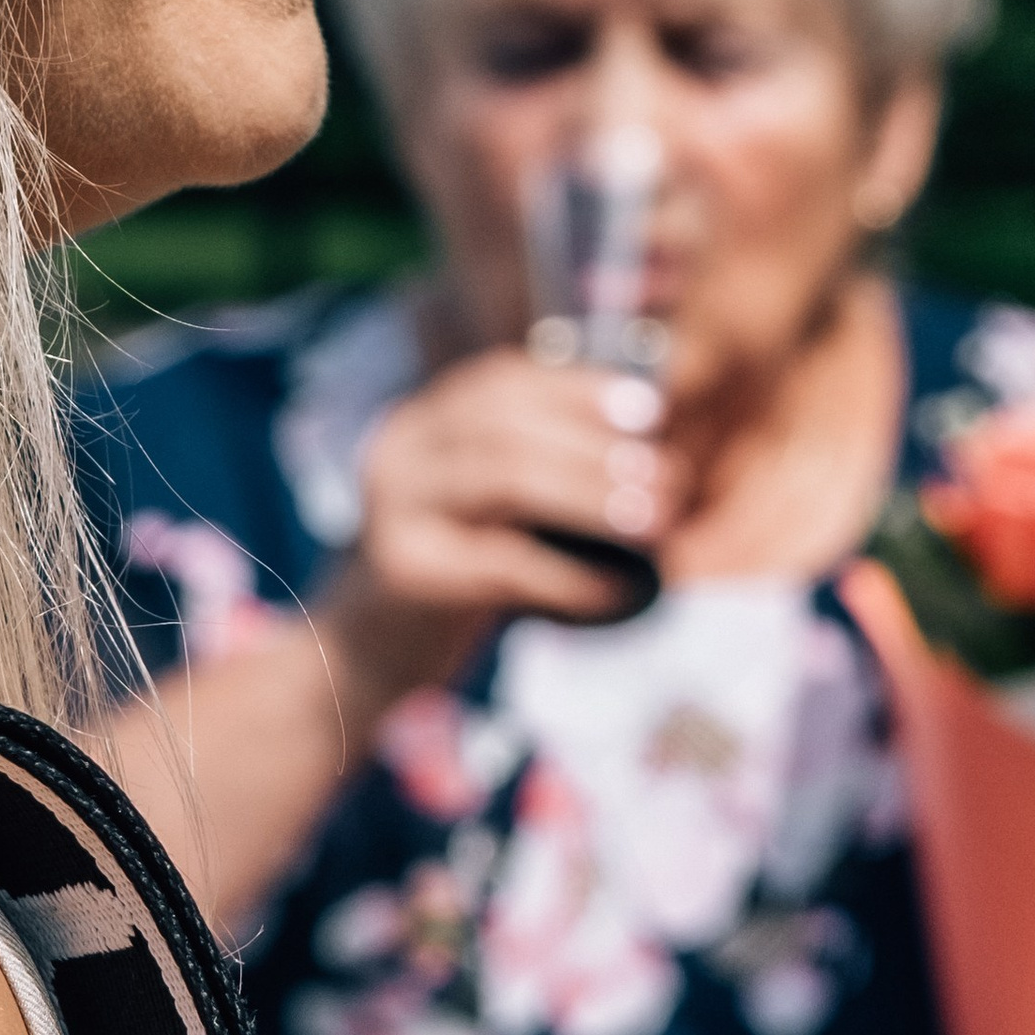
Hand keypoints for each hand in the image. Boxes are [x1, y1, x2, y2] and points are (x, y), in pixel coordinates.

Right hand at [320, 349, 684, 700]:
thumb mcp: (484, 507)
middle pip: (509, 426)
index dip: (579, 389)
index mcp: (420, 423)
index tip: (648, 412)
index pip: (502, 381)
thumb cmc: (450, 573)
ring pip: (506, 479)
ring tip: (655, 522)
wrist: (365, 653)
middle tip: (669, 481)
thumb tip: (649, 450)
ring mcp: (394, 511)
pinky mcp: (406, 574)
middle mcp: (399, 454)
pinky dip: (573, 576)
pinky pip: (505, 564)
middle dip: (598, 450)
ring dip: (593, 498)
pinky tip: (620, 589)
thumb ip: (537, 466)